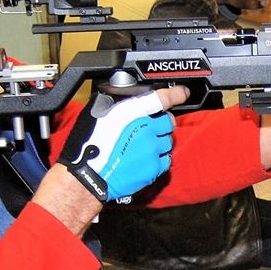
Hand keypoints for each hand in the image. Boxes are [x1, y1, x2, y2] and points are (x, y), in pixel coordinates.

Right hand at [60, 88, 183, 201]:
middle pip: (168, 121)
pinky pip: (166, 159)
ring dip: (160, 141)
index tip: (182, 93)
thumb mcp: (97, 114)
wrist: (88, 176)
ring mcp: (152, 150)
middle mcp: (145, 129)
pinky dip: (158, 158)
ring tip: (143, 146)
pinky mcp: (153, 168)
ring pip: (168, 141)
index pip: (162, 98)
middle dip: (161, 122)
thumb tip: (128, 102)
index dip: (176, 94)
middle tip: (149, 127)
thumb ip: (117, 105)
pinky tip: (144, 159)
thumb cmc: (88, 146)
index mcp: (130, 112)